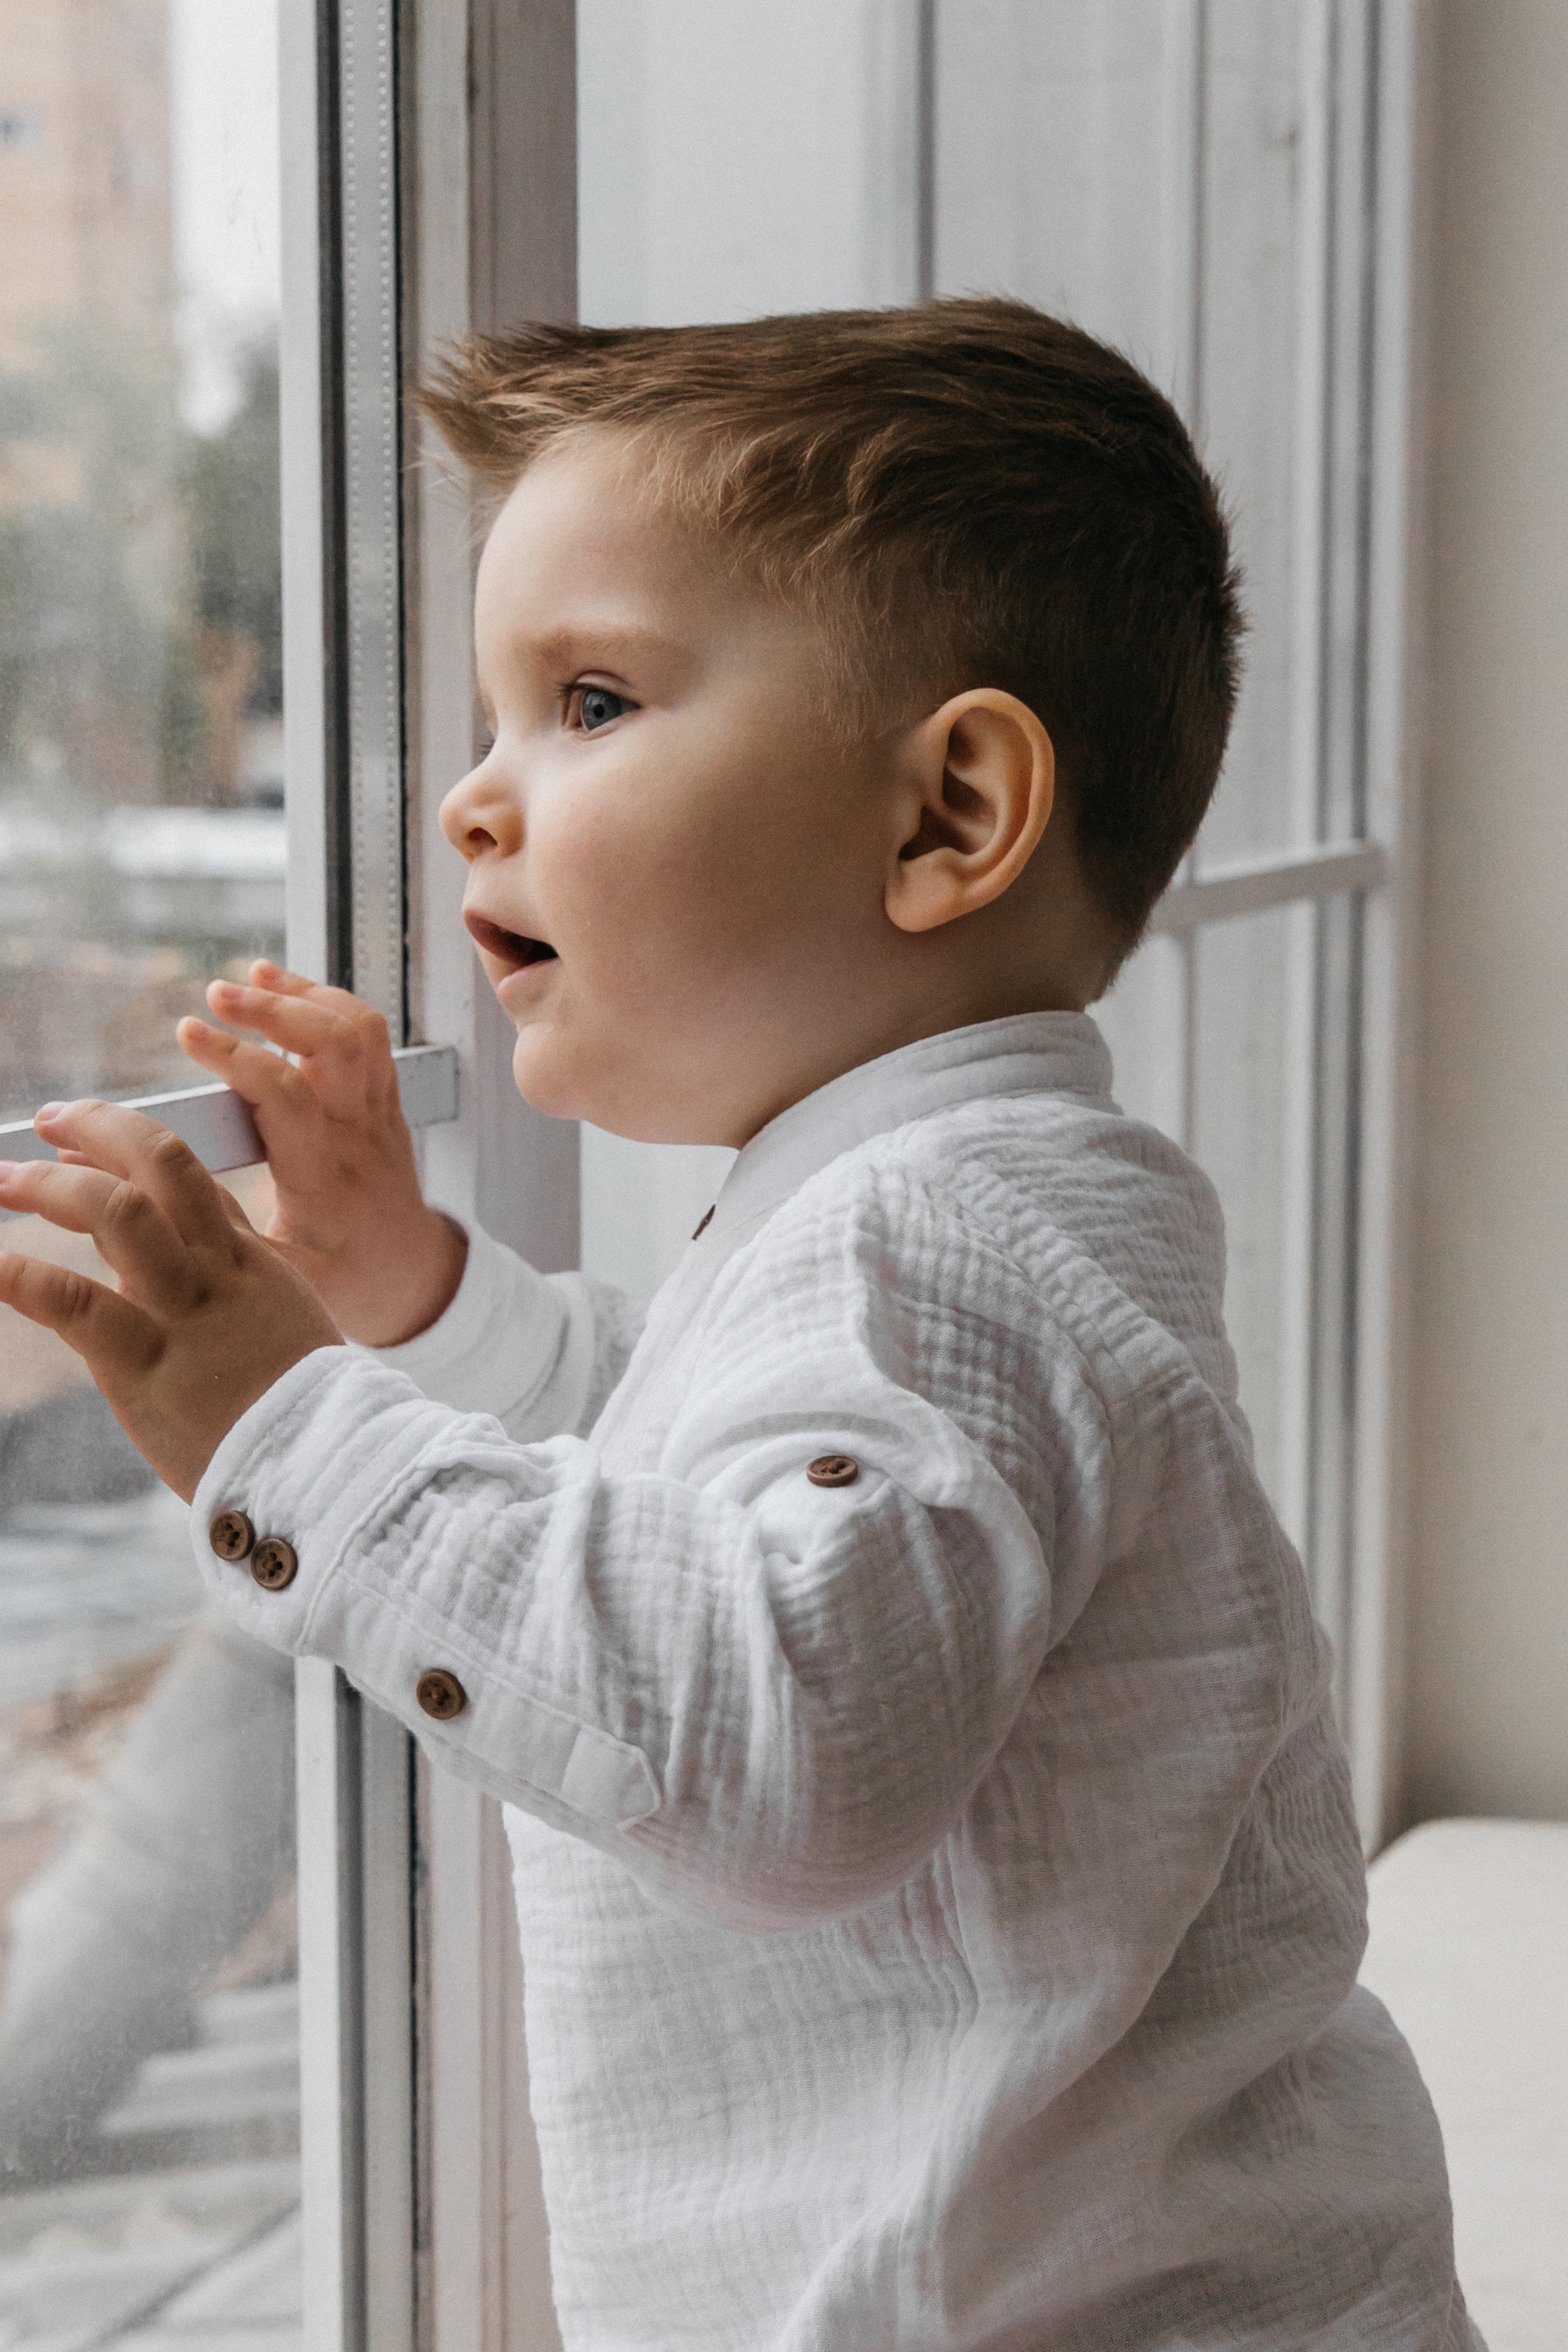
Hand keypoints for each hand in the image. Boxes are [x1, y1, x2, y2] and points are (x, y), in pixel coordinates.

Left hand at [0, 1101, 343, 1500]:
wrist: (325, 1472)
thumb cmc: (302, 1415)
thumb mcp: (282, 1327)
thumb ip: (230, 1283)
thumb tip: (160, 1250)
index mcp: (253, 1265)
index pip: (193, 1181)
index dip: (129, 1148)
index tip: (80, 1141)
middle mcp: (219, 1273)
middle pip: (163, 1166)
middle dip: (100, 1128)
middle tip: (46, 1120)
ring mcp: (184, 1314)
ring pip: (120, 1215)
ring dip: (51, 1186)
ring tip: (3, 1179)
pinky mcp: (145, 1367)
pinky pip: (76, 1304)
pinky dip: (22, 1276)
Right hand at [177, 961, 465, 1344]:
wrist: (408, 1275)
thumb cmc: (333, 1278)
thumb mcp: (266, 1269)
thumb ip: (190, 1218)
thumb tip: (104, 1174)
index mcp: (323, 1180)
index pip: (287, 1097)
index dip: (237, 1058)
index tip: (189, 1033)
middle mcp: (357, 1137)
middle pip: (335, 1047)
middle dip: (274, 1009)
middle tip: (215, 995)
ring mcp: (378, 1113)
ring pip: (358, 1031)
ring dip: (304, 994)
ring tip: (249, 979)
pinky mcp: (385, 1099)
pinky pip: (369, 1034)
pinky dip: (327, 999)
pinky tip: (283, 987)